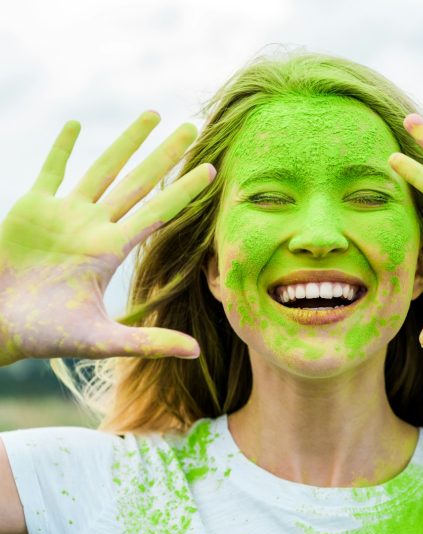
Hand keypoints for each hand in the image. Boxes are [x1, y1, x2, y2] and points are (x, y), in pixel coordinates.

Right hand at [0, 111, 214, 363]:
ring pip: (103, 168)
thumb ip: (149, 343)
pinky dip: (62, 148)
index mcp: (110, 251)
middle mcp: (94, 227)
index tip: (211, 171)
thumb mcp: (102, 341)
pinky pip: (51, 170)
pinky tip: (78, 124)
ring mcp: (64, 215)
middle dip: (167, 155)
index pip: (158, 212)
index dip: (184, 192)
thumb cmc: (45, 336)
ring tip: (153, 113)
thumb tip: (197, 352)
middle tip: (194, 128)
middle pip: (140, 181)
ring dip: (126, 141)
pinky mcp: (30, 207)